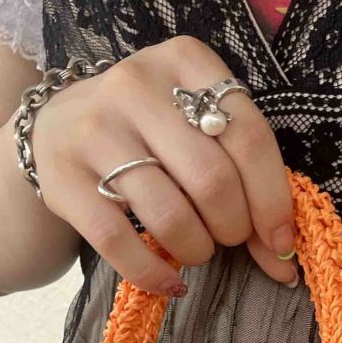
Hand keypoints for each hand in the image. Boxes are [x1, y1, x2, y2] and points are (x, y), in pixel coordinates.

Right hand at [30, 36, 297, 295]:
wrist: (57, 126)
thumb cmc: (150, 132)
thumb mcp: (197, 126)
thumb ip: (245, 176)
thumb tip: (284, 256)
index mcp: (185, 61)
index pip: (249, 138)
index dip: (273, 201)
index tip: (280, 240)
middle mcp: (136, 85)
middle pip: (213, 180)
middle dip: (234, 228)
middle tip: (228, 236)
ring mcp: (94, 129)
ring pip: (170, 215)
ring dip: (197, 250)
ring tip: (196, 249)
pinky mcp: (64, 177)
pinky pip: (119, 242)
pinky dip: (153, 273)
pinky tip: (168, 281)